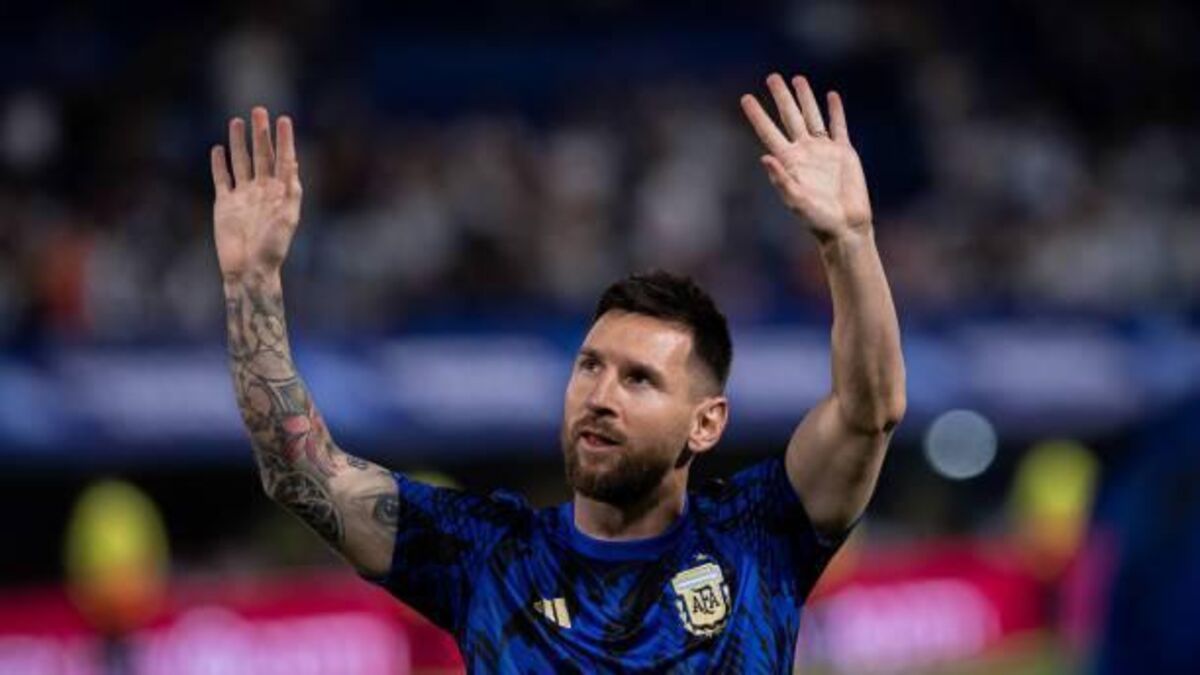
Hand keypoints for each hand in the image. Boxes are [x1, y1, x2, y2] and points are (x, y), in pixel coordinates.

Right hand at [210, 107, 302, 280]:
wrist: (248, 269)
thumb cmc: (273, 248)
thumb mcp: (288, 220)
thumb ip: (290, 193)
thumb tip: (292, 166)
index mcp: (281, 193)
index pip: (284, 159)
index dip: (284, 140)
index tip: (284, 119)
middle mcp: (263, 191)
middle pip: (262, 155)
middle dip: (261, 134)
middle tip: (259, 110)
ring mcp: (243, 196)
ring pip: (242, 162)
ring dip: (240, 142)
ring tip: (238, 121)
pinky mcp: (225, 203)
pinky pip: (222, 179)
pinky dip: (219, 164)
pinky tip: (218, 149)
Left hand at [741, 74, 871, 241]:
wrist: (845, 226)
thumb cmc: (817, 219)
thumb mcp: (795, 201)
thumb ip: (781, 180)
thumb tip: (765, 157)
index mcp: (789, 161)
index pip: (769, 132)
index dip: (757, 115)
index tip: (745, 98)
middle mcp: (804, 152)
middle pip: (790, 117)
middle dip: (781, 97)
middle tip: (772, 77)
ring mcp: (824, 151)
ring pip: (813, 117)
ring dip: (805, 98)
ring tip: (797, 79)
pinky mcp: (844, 153)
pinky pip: (838, 127)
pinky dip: (835, 111)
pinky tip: (831, 96)